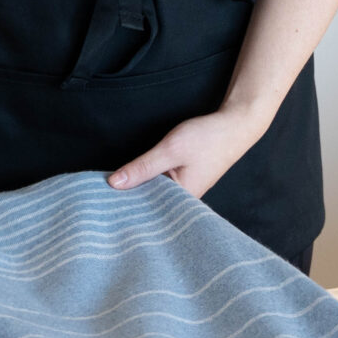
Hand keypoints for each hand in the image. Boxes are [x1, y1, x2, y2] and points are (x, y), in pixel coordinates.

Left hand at [108, 104, 269, 197]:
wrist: (237, 126)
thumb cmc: (208, 139)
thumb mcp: (170, 149)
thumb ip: (143, 167)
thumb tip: (114, 183)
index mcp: (183, 200)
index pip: (145, 211)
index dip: (124, 207)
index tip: (101, 205)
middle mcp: (185, 201)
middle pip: (150, 206)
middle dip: (129, 201)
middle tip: (100, 199)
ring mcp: (187, 191)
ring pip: (156, 195)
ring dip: (139, 190)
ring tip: (111, 191)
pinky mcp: (187, 181)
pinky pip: (163, 187)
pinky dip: (150, 182)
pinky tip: (136, 178)